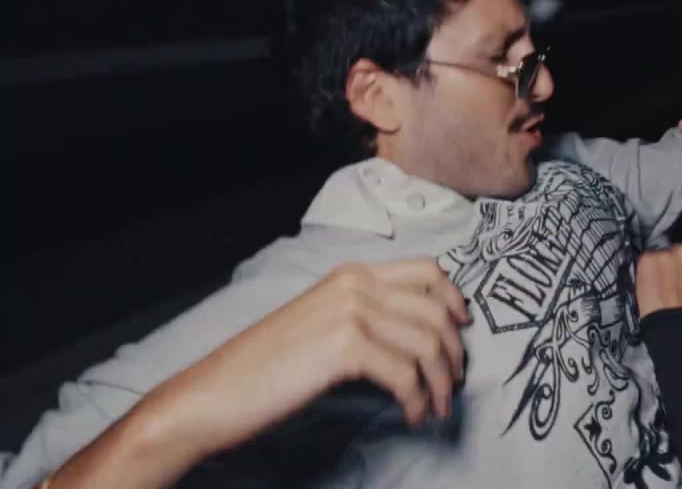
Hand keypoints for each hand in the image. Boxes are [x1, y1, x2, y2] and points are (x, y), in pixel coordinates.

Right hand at [49, 259, 472, 488]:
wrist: (214, 395)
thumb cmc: (266, 370)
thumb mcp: (321, 325)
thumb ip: (366, 318)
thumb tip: (418, 336)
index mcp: (350, 274)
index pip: (427, 270)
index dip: (455, 300)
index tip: (463, 330)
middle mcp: (355, 283)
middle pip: (436, 309)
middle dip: (454, 351)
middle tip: (454, 384)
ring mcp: (350, 311)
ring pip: (427, 343)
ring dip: (441, 382)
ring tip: (437, 408)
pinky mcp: (345, 346)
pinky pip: (406, 374)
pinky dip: (418, 399)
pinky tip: (413, 416)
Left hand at [636, 238, 681, 318]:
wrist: (671, 322)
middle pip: (676, 248)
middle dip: (673, 259)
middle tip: (670, 275)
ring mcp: (663, 253)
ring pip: (660, 254)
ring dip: (659, 264)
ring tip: (657, 281)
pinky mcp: (646, 258)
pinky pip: (646, 260)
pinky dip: (646, 269)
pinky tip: (648, 282)